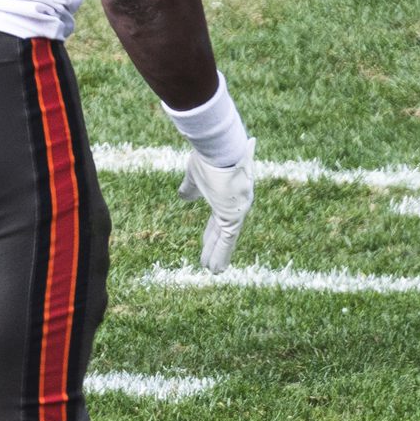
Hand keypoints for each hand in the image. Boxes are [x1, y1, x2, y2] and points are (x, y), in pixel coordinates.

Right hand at [177, 136, 255, 272]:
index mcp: (226, 196)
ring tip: (213, 272)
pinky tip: (216, 269)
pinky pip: (227, 240)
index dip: (211, 233)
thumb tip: (183, 196)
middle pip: (223, 231)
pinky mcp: (234, 216)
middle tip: (209, 263)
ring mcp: (236, 211)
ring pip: (226, 239)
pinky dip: (221, 255)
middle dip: (215, 246)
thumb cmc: (208, 157)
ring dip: (218, 256)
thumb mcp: (195, 176)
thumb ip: (191, 188)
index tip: (206, 242)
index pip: (218, 219)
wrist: (220, 149)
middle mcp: (234, 205)